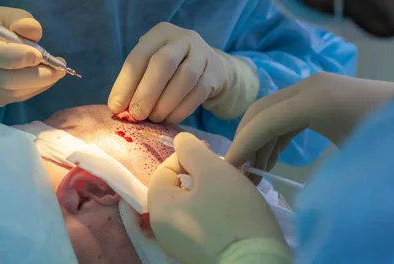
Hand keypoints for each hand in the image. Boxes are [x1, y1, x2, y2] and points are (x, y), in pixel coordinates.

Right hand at [0, 7, 65, 106]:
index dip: (16, 57)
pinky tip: (45, 78)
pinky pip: (14, 98)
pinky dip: (34, 89)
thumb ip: (19, 19)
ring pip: (13, 92)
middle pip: (5, 79)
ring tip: (57, 71)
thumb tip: (34, 32)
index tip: (39, 55)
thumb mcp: (0, 15)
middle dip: (37, 75)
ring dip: (40, 83)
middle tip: (59, 68)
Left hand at [108, 22, 257, 123]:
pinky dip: (181, 109)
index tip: (115, 107)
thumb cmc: (171, 68)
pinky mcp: (215, 73)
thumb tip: (119, 108)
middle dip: (147, 92)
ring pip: (185, 78)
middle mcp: (183, 39)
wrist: (210, 67)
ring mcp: (202, 54)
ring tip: (154, 118)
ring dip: (165, 103)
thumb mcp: (151, 65)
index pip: (139, 56)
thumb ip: (136, 82)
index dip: (125, 83)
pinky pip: (198, 92)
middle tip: (136, 115)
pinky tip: (170, 119)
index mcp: (160, 34)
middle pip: (163, 62)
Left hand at [148, 133, 285, 263]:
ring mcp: (181, 246)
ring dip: (210, 193)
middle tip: (226, 173)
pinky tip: (235, 212)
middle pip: (177, 189)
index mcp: (159, 209)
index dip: (186, 156)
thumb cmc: (233, 213)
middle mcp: (163, 230)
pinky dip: (214, 213)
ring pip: (191, 206)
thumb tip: (180, 141)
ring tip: (234, 191)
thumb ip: (192, 151)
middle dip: (200, 175)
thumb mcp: (213, 171)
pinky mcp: (199, 255)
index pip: (163, 170)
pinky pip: (201, 225)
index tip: (213, 156)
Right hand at [225, 72, 393, 175]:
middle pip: (260, 110)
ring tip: (251, 170)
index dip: (242, 145)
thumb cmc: (390, 136)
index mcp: (315, 100)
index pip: (264, 120)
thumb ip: (315, 172)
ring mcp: (313, 88)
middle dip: (244, 139)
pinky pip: (285, 112)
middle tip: (234, 170)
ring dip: (257, 138)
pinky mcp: (319, 94)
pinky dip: (273, 134)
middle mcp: (308, 86)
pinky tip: (270, 158)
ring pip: (270, 110)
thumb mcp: (354, 158)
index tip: (228, 170)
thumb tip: (279, 186)